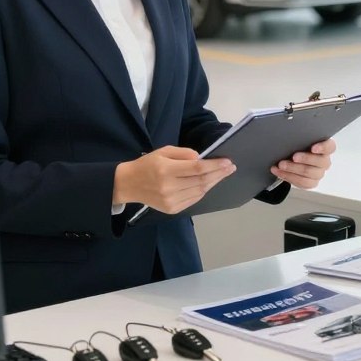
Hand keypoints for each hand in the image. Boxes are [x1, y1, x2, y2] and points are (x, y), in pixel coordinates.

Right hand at [113, 146, 234, 213]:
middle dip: (219, 174)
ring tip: (222, 174)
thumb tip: (202, 159)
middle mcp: (168, 187)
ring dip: (213, 182)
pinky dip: (203, 191)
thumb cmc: (148, 164)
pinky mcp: (171, 210)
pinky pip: (193, 199)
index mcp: (166, 170)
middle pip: (201, 181)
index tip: (228, 162)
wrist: (129, 184)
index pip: (197, 169)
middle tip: (231, 167)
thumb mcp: (164, 151)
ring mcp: (170, 201)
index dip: (215, 166)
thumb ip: (184, 153)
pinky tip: (209, 183)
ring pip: (200, 192)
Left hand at [271, 137, 336, 188]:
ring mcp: (319, 173)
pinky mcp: (312, 183)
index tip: (313, 148)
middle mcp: (324, 161)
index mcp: (325, 148)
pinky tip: (279, 172)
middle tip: (293, 157)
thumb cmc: (299, 147)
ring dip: (293, 168)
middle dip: (305, 159)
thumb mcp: (301, 140)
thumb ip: (301, 138)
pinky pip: (302, 182)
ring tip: (281, 165)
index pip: (330, 147)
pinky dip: (288, 176)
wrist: (292, 160)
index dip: (323, 148)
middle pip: (320, 161)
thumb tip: (291, 135)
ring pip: (309, 173)